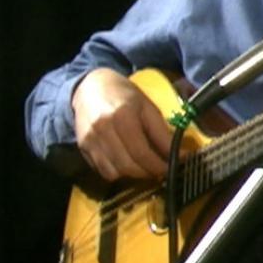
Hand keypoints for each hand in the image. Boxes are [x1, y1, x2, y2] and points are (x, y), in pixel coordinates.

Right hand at [70, 67, 174, 181]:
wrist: (91, 87)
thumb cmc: (124, 96)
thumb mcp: (148, 108)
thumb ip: (162, 133)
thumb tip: (179, 155)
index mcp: (123, 117)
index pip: (141, 152)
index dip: (159, 166)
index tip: (172, 168)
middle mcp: (103, 130)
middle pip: (127, 166)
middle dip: (148, 173)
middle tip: (161, 170)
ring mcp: (90, 141)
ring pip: (114, 173)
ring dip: (133, 175)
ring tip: (145, 166)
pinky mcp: (82, 147)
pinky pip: (102, 170)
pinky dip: (117, 172)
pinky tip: (127, 163)